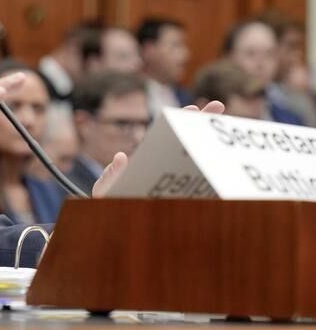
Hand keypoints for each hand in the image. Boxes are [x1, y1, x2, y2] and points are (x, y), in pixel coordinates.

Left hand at [91, 100, 225, 197]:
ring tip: (224, 129)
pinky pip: (197, 187)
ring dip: (209, 146)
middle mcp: (162, 167)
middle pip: (184, 141)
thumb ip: (112, 175)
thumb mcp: (106, 189)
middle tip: (218, 105)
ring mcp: (172, 181)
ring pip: (195, 161)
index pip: (165, 137)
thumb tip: (121, 156)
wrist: (114, 224)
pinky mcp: (179, 199)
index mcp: (146, 161)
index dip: (179, 122)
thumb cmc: (110, 203)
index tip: (192, 108)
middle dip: (200, 124)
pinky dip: (211, 177)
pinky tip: (225, 166)